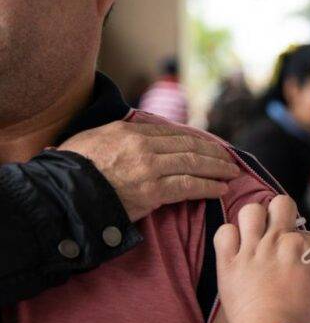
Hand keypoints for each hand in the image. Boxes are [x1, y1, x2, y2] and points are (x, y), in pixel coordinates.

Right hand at [61, 121, 239, 221]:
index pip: (173, 133)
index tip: (210, 146)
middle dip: (214, 153)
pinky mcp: (153, 191)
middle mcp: (144, 145)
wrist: (64, 192)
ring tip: (232, 173)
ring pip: (194, 164)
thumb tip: (135, 133)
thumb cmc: (74, 168)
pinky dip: (208, 186)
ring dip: (217, 169)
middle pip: (189, 145)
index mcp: (131, 130)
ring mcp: (150, 168)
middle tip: (230, 159)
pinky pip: (189, 186)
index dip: (196, 140)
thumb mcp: (95, 138)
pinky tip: (221, 188)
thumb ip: (120, 134)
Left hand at [214, 196, 309, 322]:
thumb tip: (304, 279)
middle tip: (274, 233)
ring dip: (252, 221)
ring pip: (251, 209)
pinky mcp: (229, 262)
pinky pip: (224, 232)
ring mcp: (253, 250)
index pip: (304, 231)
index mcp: (305, 251)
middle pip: (282, 203)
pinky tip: (232, 251)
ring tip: (251, 237)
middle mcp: (280, 243)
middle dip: (279, 214)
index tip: (293, 257)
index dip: (298, 242)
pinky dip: (227, 239)